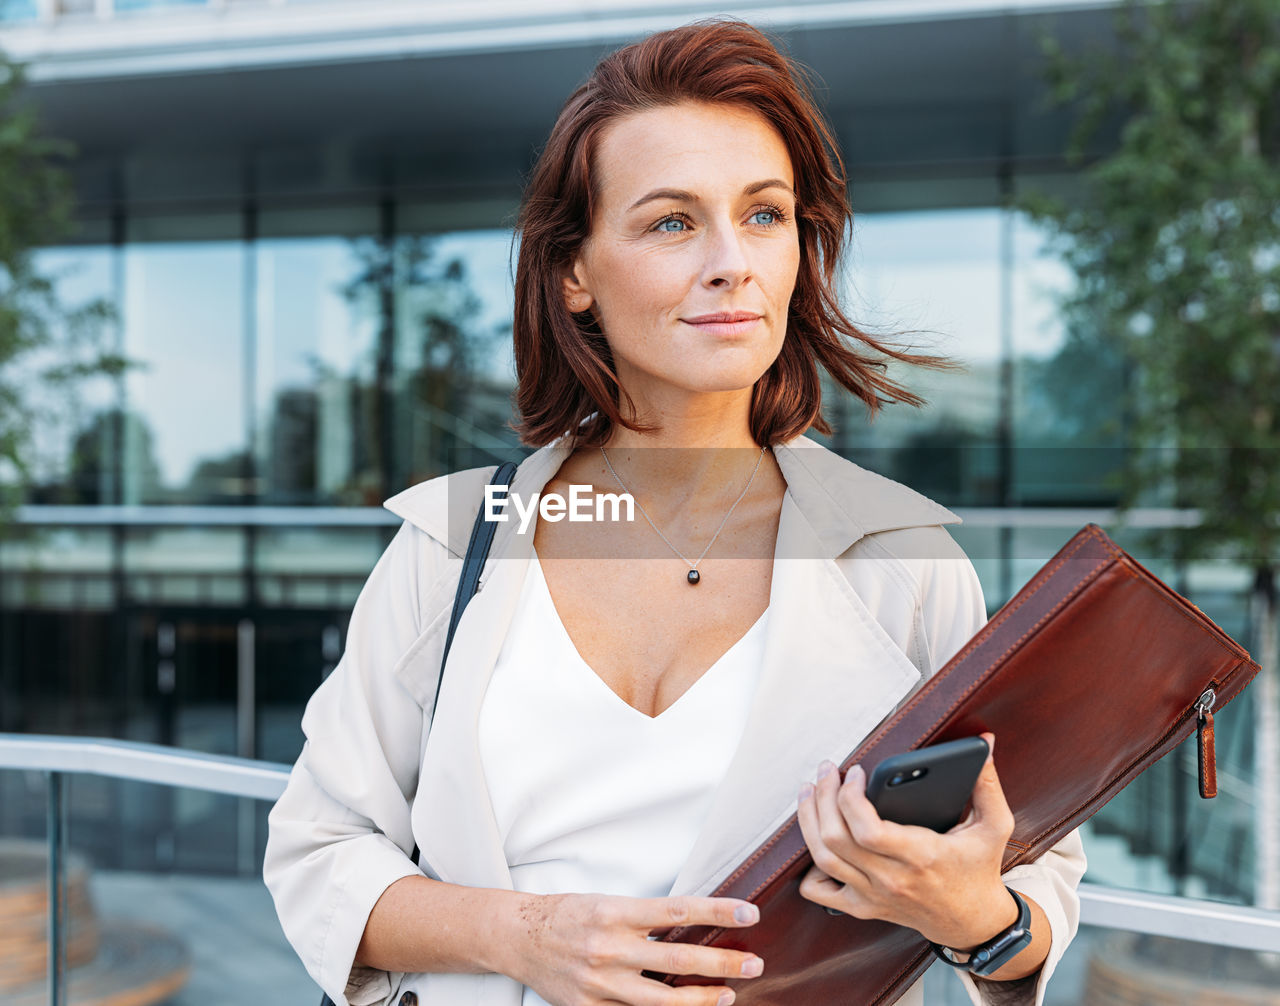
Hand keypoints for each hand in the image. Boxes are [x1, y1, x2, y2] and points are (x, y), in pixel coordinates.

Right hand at [506, 892, 763, 1005]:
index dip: (717, 910)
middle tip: (754, 964)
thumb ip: (646, 918)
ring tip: (728, 996)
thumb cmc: (569, 914)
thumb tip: (695, 926)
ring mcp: (600, 982)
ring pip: (661, 998)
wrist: (519, 937)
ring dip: (700, 999)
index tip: (750, 912)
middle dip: (721, 963)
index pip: (678, 909)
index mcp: (616, 911)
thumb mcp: (608, 903)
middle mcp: (610, 946)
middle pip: (678, 956)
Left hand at [795, 732, 1017, 950]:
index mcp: (920, 856)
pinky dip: (809, 866)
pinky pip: (819, 890)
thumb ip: (987, 784)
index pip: (868, 830)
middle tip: (826, 770)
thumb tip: (985, 742)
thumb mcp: (994, 826)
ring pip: (822, 858)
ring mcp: (873, 895)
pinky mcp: (862, 906)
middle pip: (836, 838)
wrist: (973, 923)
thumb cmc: (979, 869)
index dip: (850, 796)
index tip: (854, 771)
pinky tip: (816, 838)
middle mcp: (891, 879)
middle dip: (823, 796)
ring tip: (810, 791)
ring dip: (808, 821)